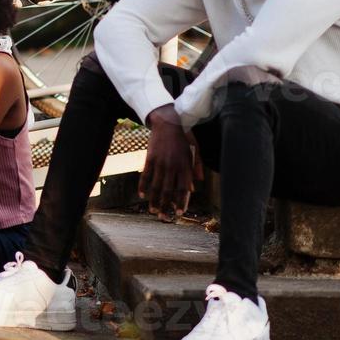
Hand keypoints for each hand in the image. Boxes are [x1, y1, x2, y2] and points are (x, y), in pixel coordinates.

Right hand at [139, 105, 203, 219]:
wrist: (168, 122)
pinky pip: (146, 175)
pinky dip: (143, 186)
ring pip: (156, 185)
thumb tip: (197, 185)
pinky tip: (142, 195)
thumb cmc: (183, 136)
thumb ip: (196, 168)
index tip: (179, 213)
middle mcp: (172, 166)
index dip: (181, 202)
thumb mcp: (195, 150)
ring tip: (153, 211)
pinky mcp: (150, 158)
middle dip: (166, 206)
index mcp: (185, 165)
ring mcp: (160, 162)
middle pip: (168, 190)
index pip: (183, 188)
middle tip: (164, 217)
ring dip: (154, 200)